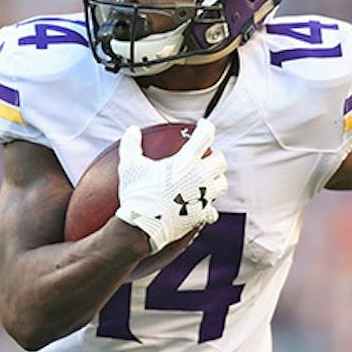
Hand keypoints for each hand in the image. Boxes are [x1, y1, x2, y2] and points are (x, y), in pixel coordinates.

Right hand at [114, 118, 229, 252]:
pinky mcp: (201, 215)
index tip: (202, 125)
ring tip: (204, 181)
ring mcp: (203, 197)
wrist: (142, 226)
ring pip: (222, 184)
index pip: (205, 135)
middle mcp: (200, 177)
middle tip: (204, 158)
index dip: (206, 126)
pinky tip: (199, 207)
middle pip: (220, 160)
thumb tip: (131, 130)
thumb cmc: (136, 194)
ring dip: (215, 180)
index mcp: (186, 161)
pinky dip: (207, 208)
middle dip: (214, 157)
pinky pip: (212, 210)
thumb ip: (131, 145)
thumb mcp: (129, 166)